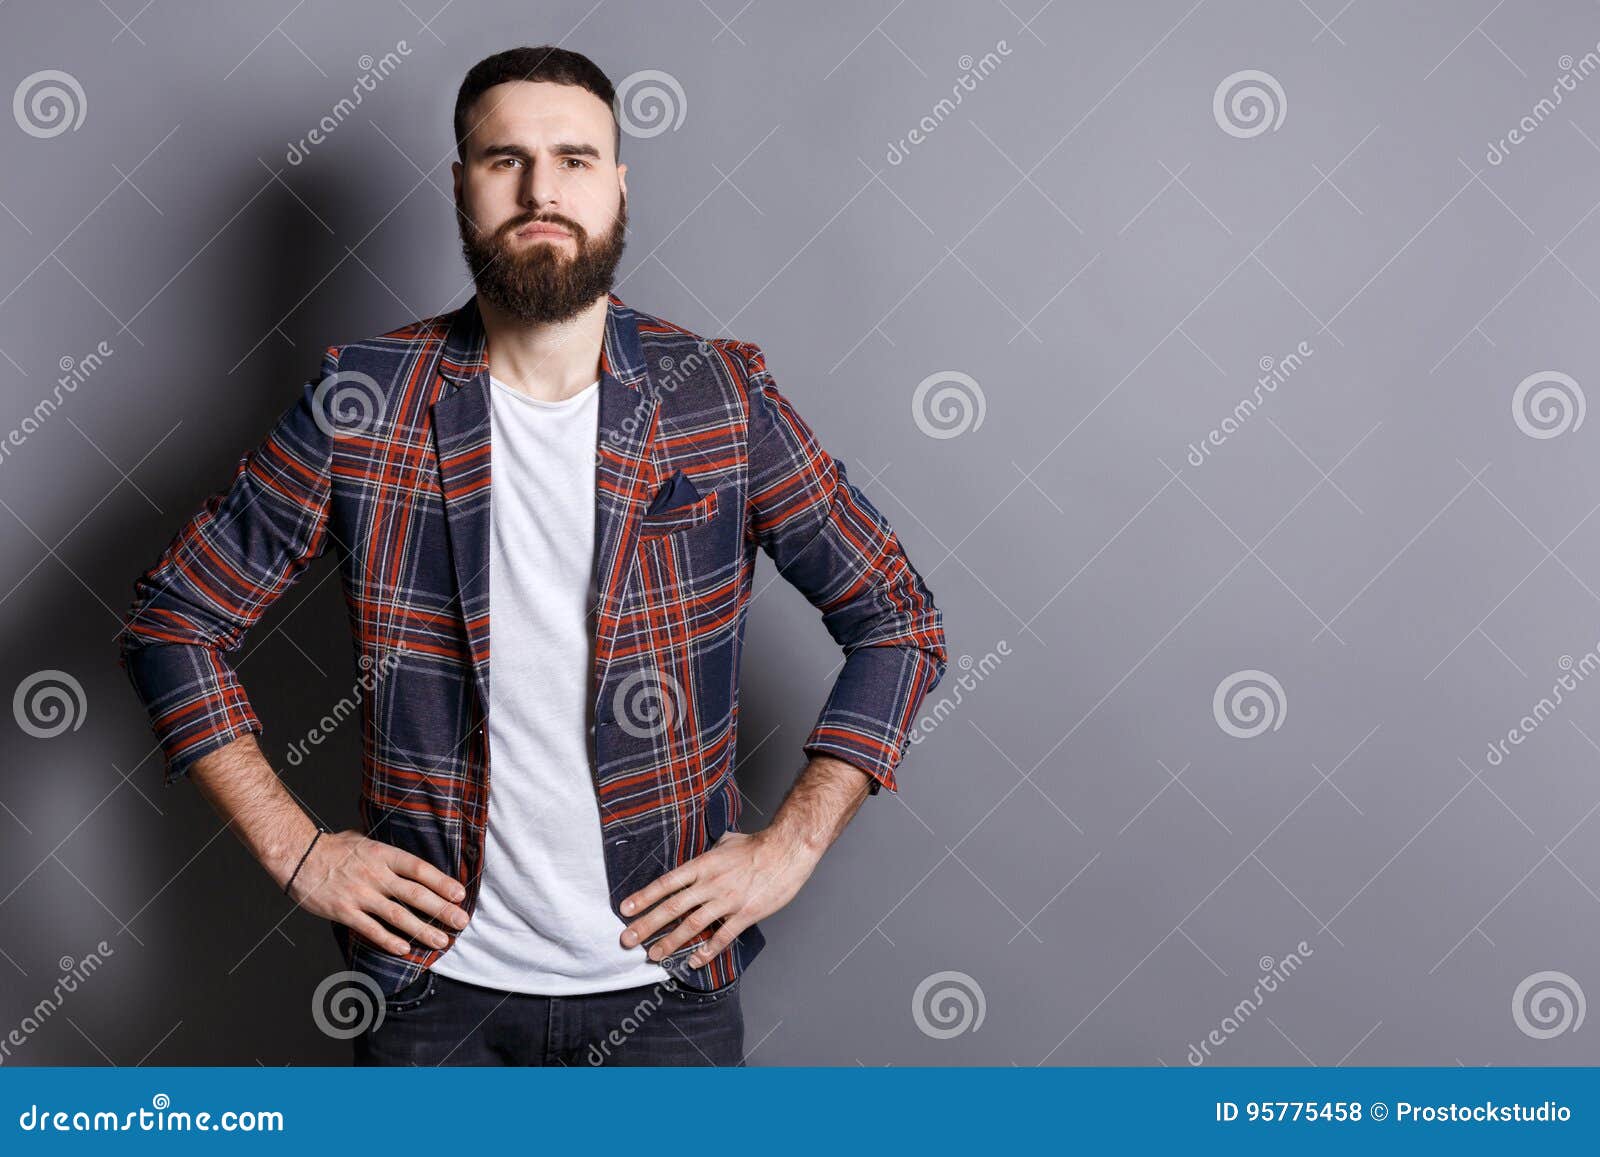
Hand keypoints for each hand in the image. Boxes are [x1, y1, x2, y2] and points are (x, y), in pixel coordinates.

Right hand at [286, 828, 470, 955]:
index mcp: (383, 854)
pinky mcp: (344, 911)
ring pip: (398, 915)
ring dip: (422, 930)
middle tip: (462, 921)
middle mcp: (376, 875)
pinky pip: (370, 929)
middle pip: (415, 894)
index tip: (459, 894)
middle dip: (442, 910)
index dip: (442, 882)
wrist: (298, 856)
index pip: (420, 869)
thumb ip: (387, 854)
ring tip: (441, 941)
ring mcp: (360, 894)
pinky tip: (404, 949)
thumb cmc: (333, 848)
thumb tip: (408, 862)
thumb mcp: (365, 841)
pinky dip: (388, 940)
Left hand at [618, 829, 820, 967]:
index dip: (644, 897)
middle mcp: (710, 884)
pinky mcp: (745, 914)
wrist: (787, 850)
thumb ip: (710, 852)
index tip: (626, 910)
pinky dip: (707, 951)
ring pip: (692, 925)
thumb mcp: (726, 842)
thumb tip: (702, 855)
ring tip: (654, 955)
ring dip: (670, 942)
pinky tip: (694, 961)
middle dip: (647, 925)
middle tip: (628, 939)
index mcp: (703, 865)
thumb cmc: (758, 845)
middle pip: (672, 907)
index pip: (667, 883)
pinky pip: (722, 937)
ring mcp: (727, 900)